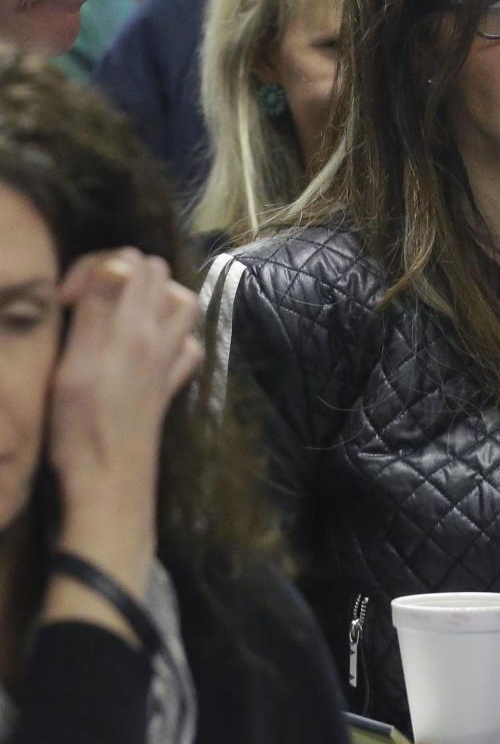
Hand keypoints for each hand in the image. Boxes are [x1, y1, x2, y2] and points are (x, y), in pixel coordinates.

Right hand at [46, 249, 201, 596]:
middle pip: (159, 272)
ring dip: (156, 297)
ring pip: (182, 303)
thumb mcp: (73, 365)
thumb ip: (97, 311)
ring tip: (121, 313)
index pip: (128, 260)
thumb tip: (118, 262)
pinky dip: (174, 337)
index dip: (94, 267)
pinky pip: (187, 345)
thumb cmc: (81, 429)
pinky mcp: (171, 384)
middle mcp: (158, 337)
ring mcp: (169, 360)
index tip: (68, 298)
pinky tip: (150, 348)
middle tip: (92, 298)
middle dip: (126, 271)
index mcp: (131, 327)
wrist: (109, 483)